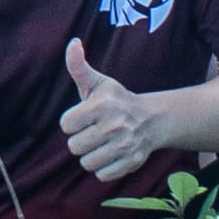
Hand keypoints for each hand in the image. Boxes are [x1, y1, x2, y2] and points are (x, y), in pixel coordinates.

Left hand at [54, 39, 164, 180]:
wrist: (152, 119)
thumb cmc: (116, 100)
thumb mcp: (98, 82)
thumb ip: (78, 66)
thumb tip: (72, 43)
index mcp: (102, 104)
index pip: (66, 124)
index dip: (73, 121)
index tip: (86, 116)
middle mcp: (115, 125)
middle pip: (74, 146)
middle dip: (81, 139)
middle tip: (95, 131)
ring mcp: (125, 145)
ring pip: (86, 163)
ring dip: (91, 155)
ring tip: (102, 143)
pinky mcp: (131, 162)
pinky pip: (102, 175)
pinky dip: (104, 168)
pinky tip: (112, 154)